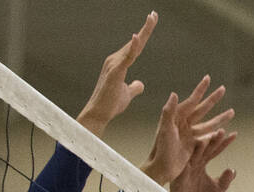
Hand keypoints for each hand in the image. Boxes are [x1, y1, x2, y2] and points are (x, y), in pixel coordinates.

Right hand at [77, 11, 156, 136]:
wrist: (99, 114)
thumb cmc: (110, 104)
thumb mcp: (127, 94)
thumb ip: (134, 87)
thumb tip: (140, 84)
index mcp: (119, 63)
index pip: (135, 47)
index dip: (143, 34)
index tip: (151, 21)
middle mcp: (115, 60)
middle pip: (135, 42)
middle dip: (146, 28)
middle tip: (154, 14)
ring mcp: (114, 65)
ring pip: (132, 47)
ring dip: (142, 33)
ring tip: (151, 19)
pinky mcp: (114, 73)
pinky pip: (126, 58)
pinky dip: (132, 47)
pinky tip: (137, 36)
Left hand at [140, 76, 234, 185]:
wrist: (162, 168)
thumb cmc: (161, 148)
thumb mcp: (164, 129)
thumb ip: (168, 111)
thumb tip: (174, 94)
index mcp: (177, 117)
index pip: (192, 100)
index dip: (200, 89)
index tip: (208, 78)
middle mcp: (184, 124)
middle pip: (202, 109)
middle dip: (213, 99)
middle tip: (223, 89)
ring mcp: (190, 135)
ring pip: (209, 123)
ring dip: (220, 118)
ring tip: (232, 112)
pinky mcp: (194, 146)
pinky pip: (209, 137)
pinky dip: (218, 134)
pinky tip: (226, 131)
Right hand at [170, 128, 237, 191]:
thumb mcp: (218, 189)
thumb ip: (225, 180)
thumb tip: (232, 170)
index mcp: (201, 164)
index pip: (215, 151)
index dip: (224, 143)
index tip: (235, 134)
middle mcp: (194, 162)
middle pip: (206, 147)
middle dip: (215, 139)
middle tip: (223, 129)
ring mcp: (187, 166)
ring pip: (197, 150)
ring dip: (206, 141)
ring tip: (216, 133)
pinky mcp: (181, 171)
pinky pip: (188, 158)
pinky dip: (195, 151)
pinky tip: (202, 143)